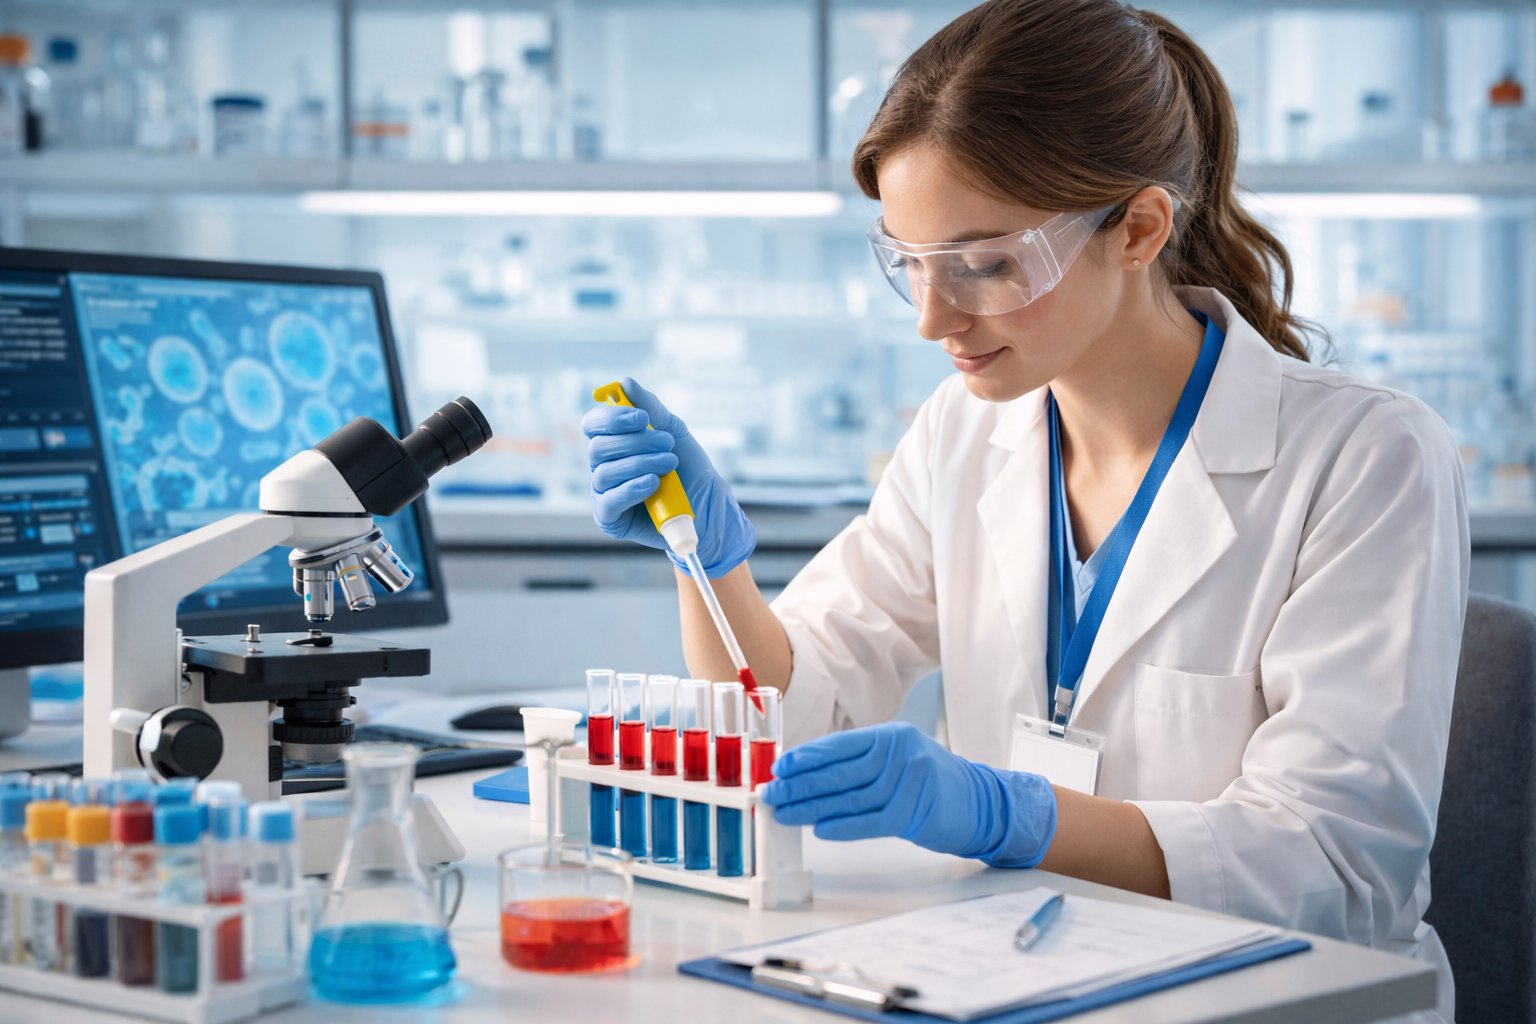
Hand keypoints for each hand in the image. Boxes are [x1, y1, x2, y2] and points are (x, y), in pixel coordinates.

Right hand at [581, 377, 755, 577]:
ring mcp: (605, 493)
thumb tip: (625, 382)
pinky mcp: (611, 518)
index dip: (612, 418)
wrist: (708, 505)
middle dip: (635, 443)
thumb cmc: (688, 468)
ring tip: (670, 464)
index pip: (594, 425)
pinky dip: (632, 488)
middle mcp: (604, 466)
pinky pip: (609, 500)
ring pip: (604, 472)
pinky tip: (653, 483)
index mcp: (614, 443)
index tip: (642, 418)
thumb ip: (651, 408)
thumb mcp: (674, 432)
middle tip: (667, 444)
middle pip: (598, 447)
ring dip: (640, 464)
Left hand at [760, 722, 1056, 867]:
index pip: (839, 744)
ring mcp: (908, 783)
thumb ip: (861, 763)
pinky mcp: (914, 814)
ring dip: (810, 807)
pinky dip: (841, 826)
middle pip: (838, 772)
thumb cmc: (932, 783)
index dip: (805, 757)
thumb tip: (809, 776)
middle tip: (770, 793)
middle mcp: (899, 754)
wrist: (982, 804)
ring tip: (784, 813)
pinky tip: (818, 828)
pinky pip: (868, 822)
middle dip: (798, 784)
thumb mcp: (899, 759)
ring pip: (847, 797)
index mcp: (891, 736)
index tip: (778, 768)